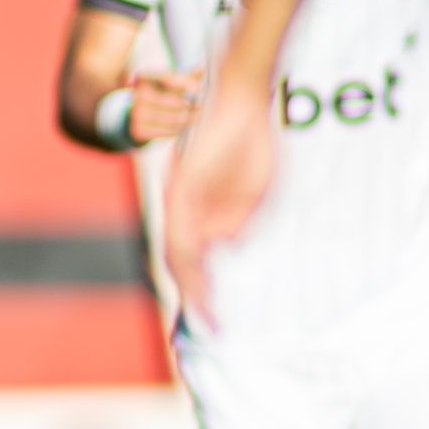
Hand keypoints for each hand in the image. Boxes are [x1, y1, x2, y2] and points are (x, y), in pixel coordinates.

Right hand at [126, 68, 202, 144]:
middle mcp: (137, 94)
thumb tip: (203, 67)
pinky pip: (167, 130)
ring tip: (196, 116)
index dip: (186, 83)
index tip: (200, 89)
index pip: (169, 78)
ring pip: (173, 118)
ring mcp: (137, 113)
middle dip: (191, 105)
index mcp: (143, 77)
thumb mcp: (169, 83)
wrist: (134, 115)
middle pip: (174, 101)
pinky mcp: (139, 130)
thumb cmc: (158, 94)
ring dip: (189, 118)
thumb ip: (185, 77)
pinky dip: (179, 128)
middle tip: (201, 106)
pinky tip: (184, 125)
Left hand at [161, 73, 273, 322]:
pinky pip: (182, 228)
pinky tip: (200, 279)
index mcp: (198, 208)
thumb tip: (224, 245)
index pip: (193, 256)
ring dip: (193, 286)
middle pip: (181, 261)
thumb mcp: (251, 192)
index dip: (203, 288)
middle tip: (211, 327)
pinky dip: (190, 259)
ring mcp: (180, 197)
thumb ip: (237, 219)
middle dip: (196, 297)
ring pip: (178, 252)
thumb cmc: (249, 142)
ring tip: (208, 315)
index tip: (218, 317)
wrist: (241, 100)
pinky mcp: (183, 187)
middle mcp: (184, 207)